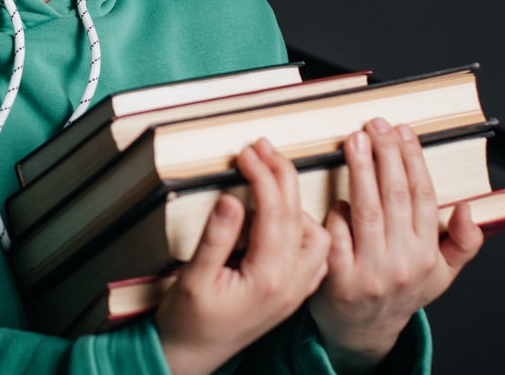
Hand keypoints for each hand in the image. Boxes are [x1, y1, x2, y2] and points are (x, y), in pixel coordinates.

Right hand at [156, 138, 330, 374]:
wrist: (191, 358)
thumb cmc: (188, 322)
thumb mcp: (193, 279)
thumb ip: (215, 238)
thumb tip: (231, 198)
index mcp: (267, 279)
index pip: (274, 212)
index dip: (262, 175)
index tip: (247, 153)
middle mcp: (290, 284)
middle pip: (297, 216)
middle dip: (281, 176)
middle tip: (262, 149)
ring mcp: (295, 290)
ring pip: (316, 235)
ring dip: (299, 203)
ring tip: (273, 178)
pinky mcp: (292, 293)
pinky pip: (315, 255)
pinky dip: (307, 227)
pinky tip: (288, 215)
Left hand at [309, 118, 484, 373]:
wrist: (364, 332)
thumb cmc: (401, 292)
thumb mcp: (442, 274)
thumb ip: (464, 243)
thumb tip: (471, 209)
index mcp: (428, 255)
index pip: (424, 196)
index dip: (414, 160)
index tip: (404, 131)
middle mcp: (401, 262)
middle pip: (395, 196)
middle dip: (386, 154)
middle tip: (376, 125)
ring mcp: (369, 271)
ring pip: (366, 209)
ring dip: (361, 169)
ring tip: (355, 140)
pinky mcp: (337, 278)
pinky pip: (335, 233)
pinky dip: (335, 210)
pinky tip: (335, 191)